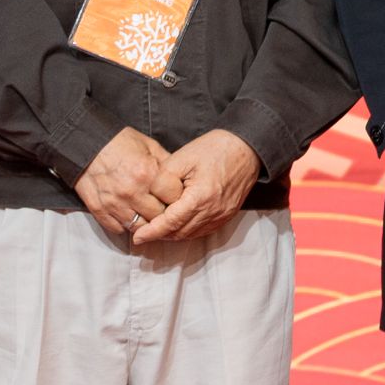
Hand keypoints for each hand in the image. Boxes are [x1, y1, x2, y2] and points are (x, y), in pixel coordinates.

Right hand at [74, 127, 178, 237]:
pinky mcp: (99, 210)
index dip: (177, 197)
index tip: (176, 196)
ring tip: (148, 214)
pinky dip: (126, 225)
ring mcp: (114, 203)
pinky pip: (118, 229)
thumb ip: (167, 163)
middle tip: (163, 207)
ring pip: (139, 227)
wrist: (86, 144)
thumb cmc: (119, 143)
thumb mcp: (149, 146)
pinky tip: (130, 215)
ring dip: (145, 222)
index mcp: (147, 173)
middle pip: (158, 216)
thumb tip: (182, 177)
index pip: (173, 198)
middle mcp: (132, 192)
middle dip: (163, 212)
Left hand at [131, 129, 257, 245]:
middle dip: (160, 235)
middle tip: (144, 232)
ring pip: (191, 234)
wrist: (247, 147)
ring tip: (159, 228)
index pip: (170, 223)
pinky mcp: (227, 214)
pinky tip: (180, 223)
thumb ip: (162, 181)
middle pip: (180, 233)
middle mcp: (213, 211)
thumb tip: (152, 200)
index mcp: (201, 197)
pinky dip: (188, 230)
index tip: (137, 237)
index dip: (151, 232)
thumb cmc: (214, 149)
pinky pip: (204, 230)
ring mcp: (222, 215)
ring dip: (174, 234)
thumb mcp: (181, 158)